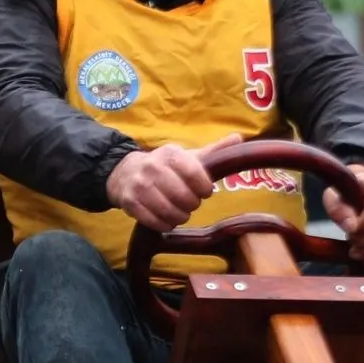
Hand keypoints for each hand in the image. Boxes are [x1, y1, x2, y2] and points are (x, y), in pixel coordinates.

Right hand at [104, 133, 241, 231]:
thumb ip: (213, 150)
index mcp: (170, 154)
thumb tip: (238, 138)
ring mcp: (140, 187)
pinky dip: (166, 224)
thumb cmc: (164, 166)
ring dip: (180, 216)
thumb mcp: (187, 156)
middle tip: (191, 202)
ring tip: (180, 211)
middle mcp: (153, 167)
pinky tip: (167, 218)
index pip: (195, 174)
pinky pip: (156, 223)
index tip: (205, 191)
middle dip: (192, 204)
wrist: (125, 173)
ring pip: (171, 212)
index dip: (205, 188)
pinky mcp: (131, 204)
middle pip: (184, 197)